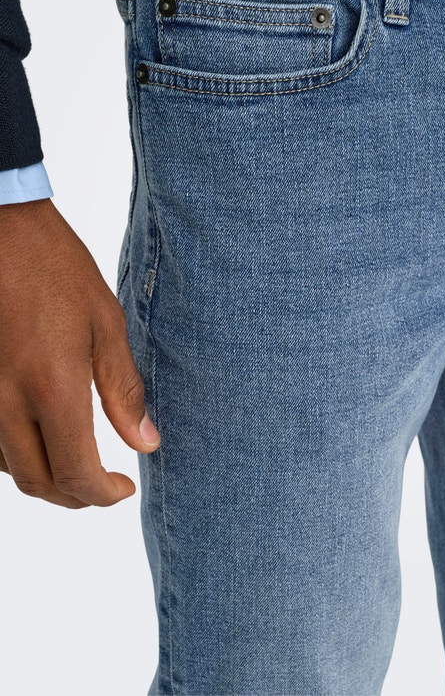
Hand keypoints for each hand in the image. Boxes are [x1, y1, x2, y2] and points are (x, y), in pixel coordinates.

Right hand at [0, 197, 159, 507]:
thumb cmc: (57, 269)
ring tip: (79, 463)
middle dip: (76, 497)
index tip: (125, 488)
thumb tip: (146, 443)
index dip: (103, 495)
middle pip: (38, 483)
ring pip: (9, 468)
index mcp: (52, 389)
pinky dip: (18, 455)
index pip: (75, 474)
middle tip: (105, 485)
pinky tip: (42, 436)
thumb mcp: (106, 324)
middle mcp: (7, 403)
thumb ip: (123, 390)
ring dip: (46, 476)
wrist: (1, 231)